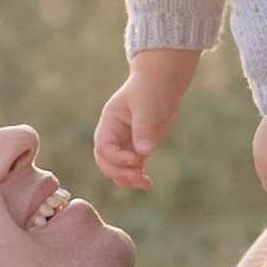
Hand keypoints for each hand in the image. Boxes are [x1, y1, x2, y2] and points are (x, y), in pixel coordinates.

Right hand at [93, 48, 199, 193]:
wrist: (162, 83)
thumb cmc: (150, 89)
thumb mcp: (146, 107)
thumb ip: (143, 129)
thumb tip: (144, 152)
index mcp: (108, 123)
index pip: (104, 148)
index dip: (117, 158)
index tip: (136, 160)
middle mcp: (112, 135)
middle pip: (105, 162)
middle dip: (120, 173)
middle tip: (139, 177)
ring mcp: (124, 143)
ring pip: (116, 169)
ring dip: (128, 179)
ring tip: (145, 183)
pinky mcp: (136, 148)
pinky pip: (130, 168)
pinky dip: (136, 177)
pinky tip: (148, 182)